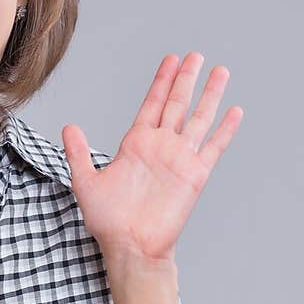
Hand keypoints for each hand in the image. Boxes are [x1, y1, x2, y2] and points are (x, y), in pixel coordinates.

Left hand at [60, 52, 243, 263]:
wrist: (131, 247)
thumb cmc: (108, 222)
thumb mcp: (86, 182)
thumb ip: (78, 153)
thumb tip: (68, 127)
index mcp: (136, 143)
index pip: (152, 103)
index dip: (162, 81)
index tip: (171, 60)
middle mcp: (161, 146)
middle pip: (177, 104)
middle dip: (186, 79)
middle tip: (195, 56)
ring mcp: (180, 159)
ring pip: (198, 118)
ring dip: (209, 95)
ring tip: (220, 71)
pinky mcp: (195, 175)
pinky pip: (213, 147)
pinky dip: (225, 129)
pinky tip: (234, 111)